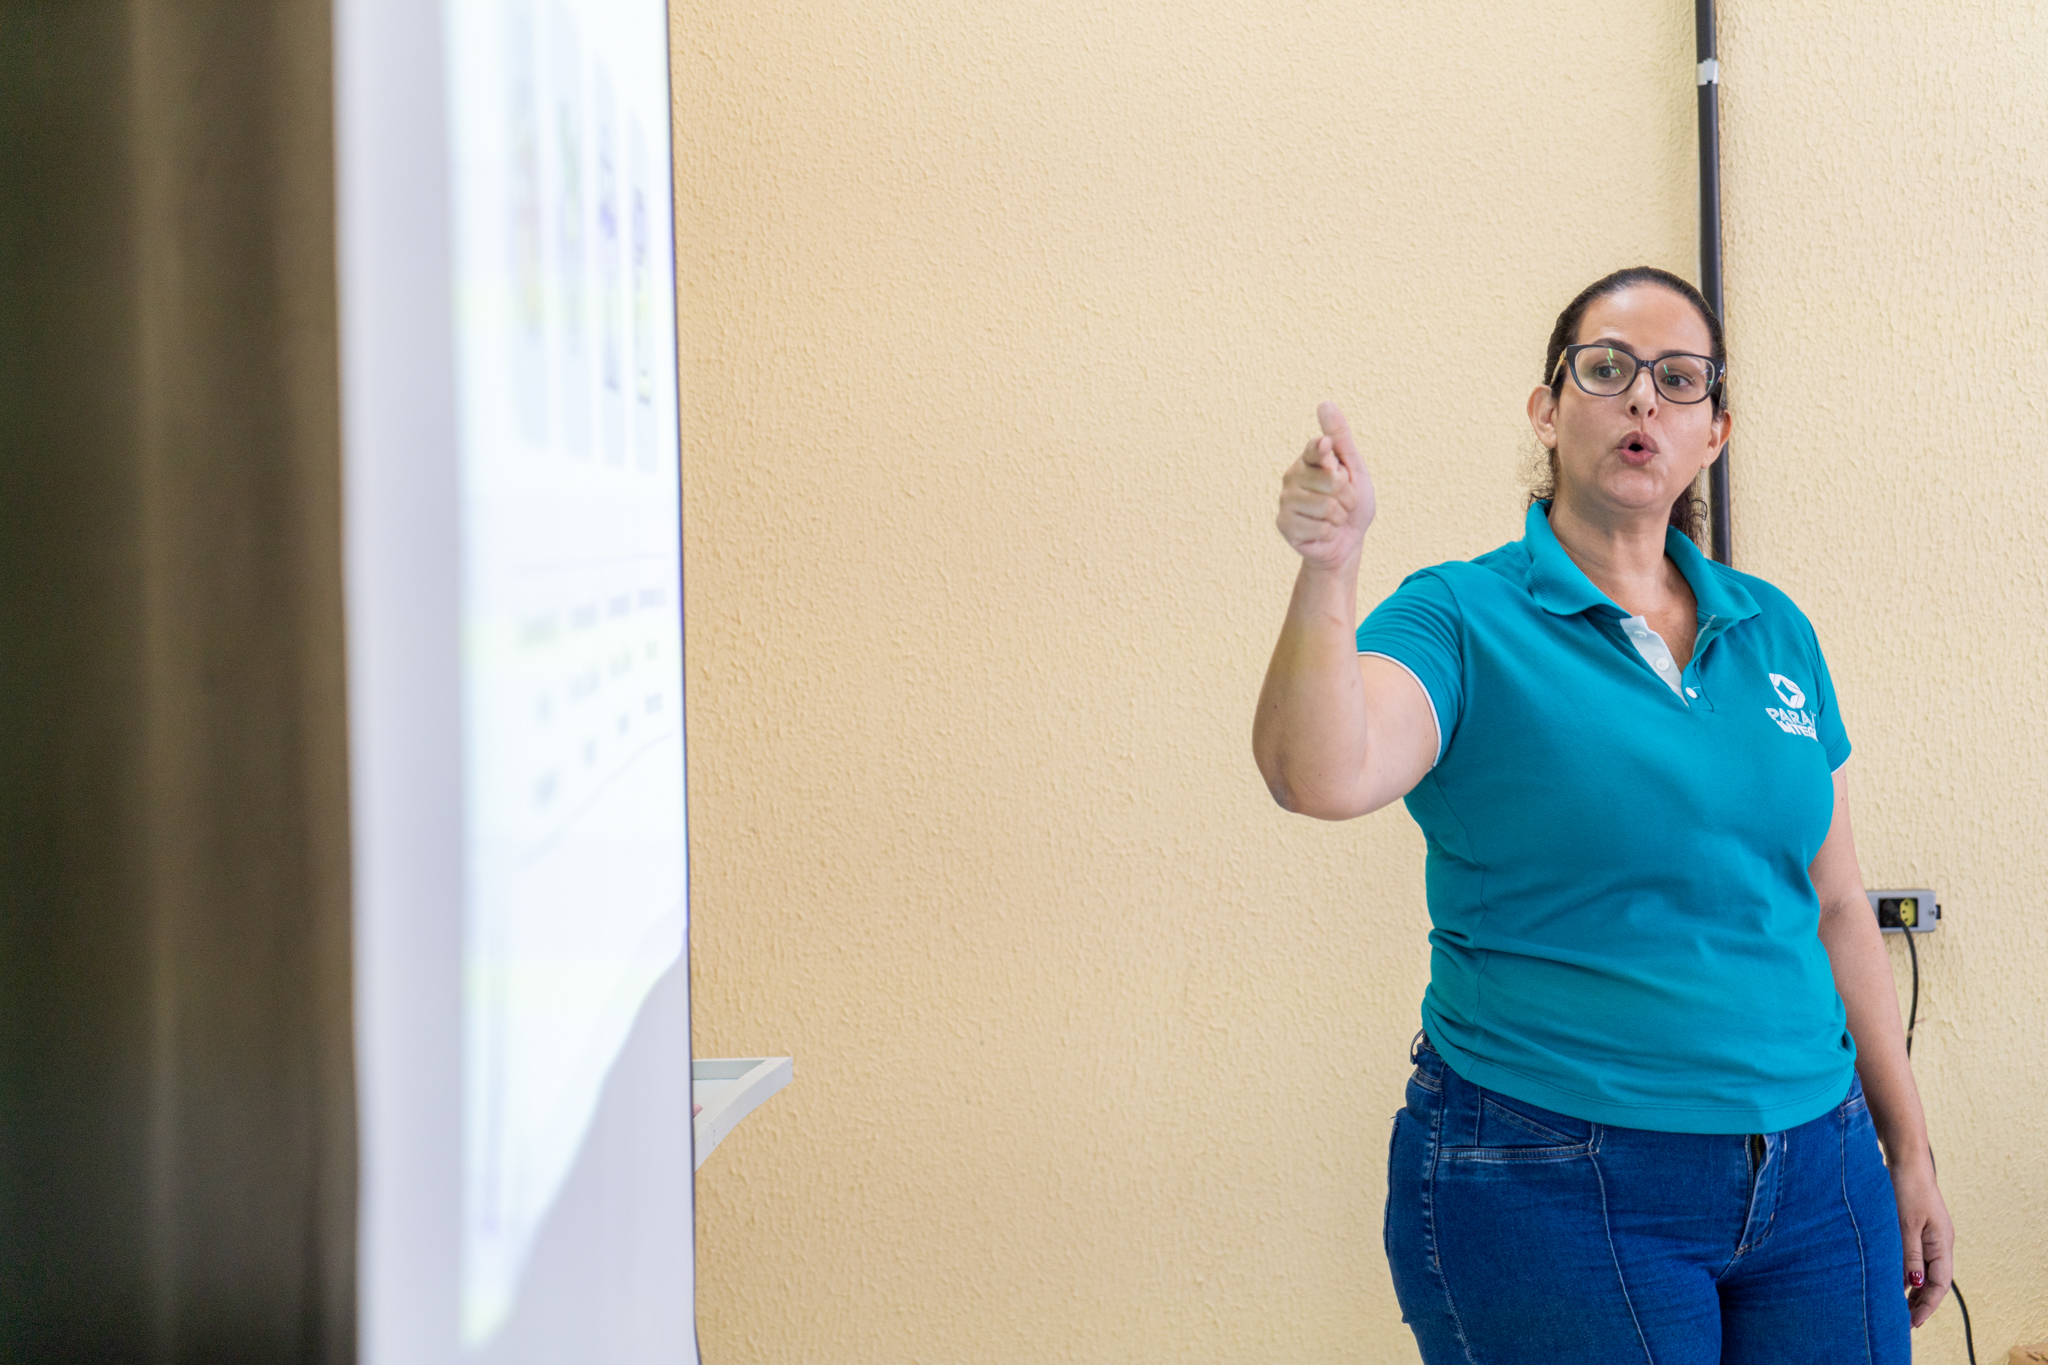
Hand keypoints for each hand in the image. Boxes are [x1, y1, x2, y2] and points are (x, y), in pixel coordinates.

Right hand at [1276, 401, 1375, 571]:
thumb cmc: (1352, 504)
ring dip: (1339, 517)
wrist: (1346, 541)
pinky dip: (1329, 533)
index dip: (1329, 455)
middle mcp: (1293, 476)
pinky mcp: (1283, 524)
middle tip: (1345, 503)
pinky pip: (1318, 527)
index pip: (1317, 448)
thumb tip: (1324, 404)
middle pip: (1331, 481)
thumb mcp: (1354, 468)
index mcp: (1309, 459)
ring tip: (1334, 518)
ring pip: (1326, 507)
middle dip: (1348, 496)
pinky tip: (1323, 532)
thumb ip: (1339, 438)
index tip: (1330, 455)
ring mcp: (1285, 500)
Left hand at [1891, 1159, 1953, 1327]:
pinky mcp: (1917, 1227)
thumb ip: (1910, 1254)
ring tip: (1897, 1308)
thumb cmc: (1906, 1188)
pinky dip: (1906, 1271)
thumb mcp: (1906, 1224)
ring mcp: (1930, 1235)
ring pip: (1924, 1270)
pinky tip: (1893, 1281)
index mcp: (1942, 1243)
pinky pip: (1915, 1257)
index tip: (1913, 1322)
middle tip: (1903, 1322)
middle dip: (1920, 1302)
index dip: (1927, 1305)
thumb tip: (1914, 1285)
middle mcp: (1940, 1242)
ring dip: (1912, 1289)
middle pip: (1934, 1281)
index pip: (1939, 1284)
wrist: (1905, 1159)